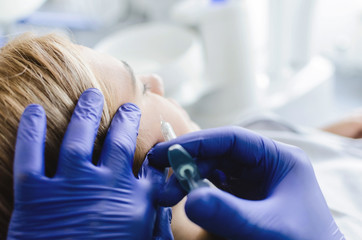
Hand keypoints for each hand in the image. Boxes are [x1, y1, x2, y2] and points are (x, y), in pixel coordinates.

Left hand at [7, 88, 171, 239]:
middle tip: (126, 105)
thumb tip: (158, 184)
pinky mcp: (36, 195)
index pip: (146, 159)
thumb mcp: (141, 235)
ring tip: (90, 95)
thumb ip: (150, 208)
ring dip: (86, 111)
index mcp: (132, 199)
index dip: (147, 139)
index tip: (148, 126)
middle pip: (118, 140)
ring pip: (78, 136)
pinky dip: (29, 129)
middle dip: (124, 118)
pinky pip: (30, 153)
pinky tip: (31, 109)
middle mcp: (106, 184)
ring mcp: (70, 186)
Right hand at [148, 127, 343, 239]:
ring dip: (191, 180)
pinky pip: (218, 189)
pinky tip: (188, 201)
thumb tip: (190, 201)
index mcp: (279, 159)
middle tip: (164, 186)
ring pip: (215, 171)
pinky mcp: (247, 199)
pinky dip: (200, 193)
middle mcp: (266, 166)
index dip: (196, 143)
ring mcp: (255, 182)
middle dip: (189, 166)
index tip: (166, 153)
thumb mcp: (267, 229)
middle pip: (219, 154)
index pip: (232, 139)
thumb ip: (230, 214)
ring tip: (170, 197)